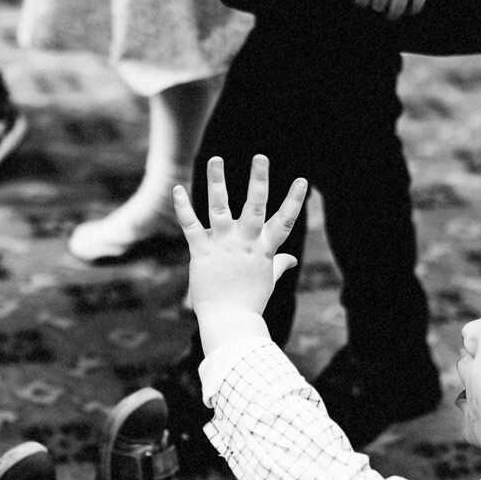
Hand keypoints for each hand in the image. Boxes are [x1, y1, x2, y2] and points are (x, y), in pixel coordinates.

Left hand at [173, 154, 306, 326]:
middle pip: (254, 207)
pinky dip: (183, 207)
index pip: (284, 222)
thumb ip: (278, 265)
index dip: (294, 201)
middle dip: (259, 180)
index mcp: (263, 250)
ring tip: (215, 159)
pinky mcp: (201, 252)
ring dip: (218, 182)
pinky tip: (178, 188)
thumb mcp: (267, 281)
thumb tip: (291, 259)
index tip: (302, 181)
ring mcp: (222, 246)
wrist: (228, 322)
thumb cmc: (249, 303)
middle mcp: (244, 243)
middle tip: (261, 157)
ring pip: (220, 207)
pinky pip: (191, 225)